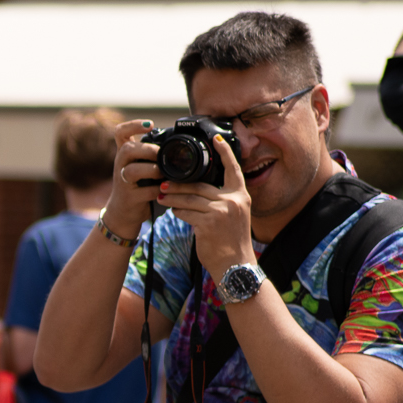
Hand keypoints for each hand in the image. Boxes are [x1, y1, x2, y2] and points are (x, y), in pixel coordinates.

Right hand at [107, 119, 163, 235]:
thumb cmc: (138, 185)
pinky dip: (159, 190)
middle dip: (148, 150)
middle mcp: (120, 165)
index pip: (120, 132)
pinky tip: (166, 189)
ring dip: (152, 170)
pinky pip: (145, 191)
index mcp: (124, 154)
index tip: (150, 125)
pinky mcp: (129, 198)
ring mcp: (122, 182)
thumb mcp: (141, 166)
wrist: (123, 212)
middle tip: (161, 155)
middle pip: (127, 149)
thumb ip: (153, 154)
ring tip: (163, 174)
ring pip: (132, 171)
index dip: (133, 125)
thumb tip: (179, 140)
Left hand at [156, 135, 256, 281]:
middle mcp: (233, 200)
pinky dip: (177, 212)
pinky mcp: (208, 223)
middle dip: (179, 186)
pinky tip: (173, 211)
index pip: (233, 168)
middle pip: (200, 186)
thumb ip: (220, 201)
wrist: (234, 264)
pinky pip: (186, 213)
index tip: (216, 138)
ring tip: (161, 197)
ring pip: (189, 199)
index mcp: (241, 195)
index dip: (224, 152)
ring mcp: (221, 211)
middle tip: (163, 184)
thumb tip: (194, 191)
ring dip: (172, 198)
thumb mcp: (233, 215)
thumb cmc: (230, 240)